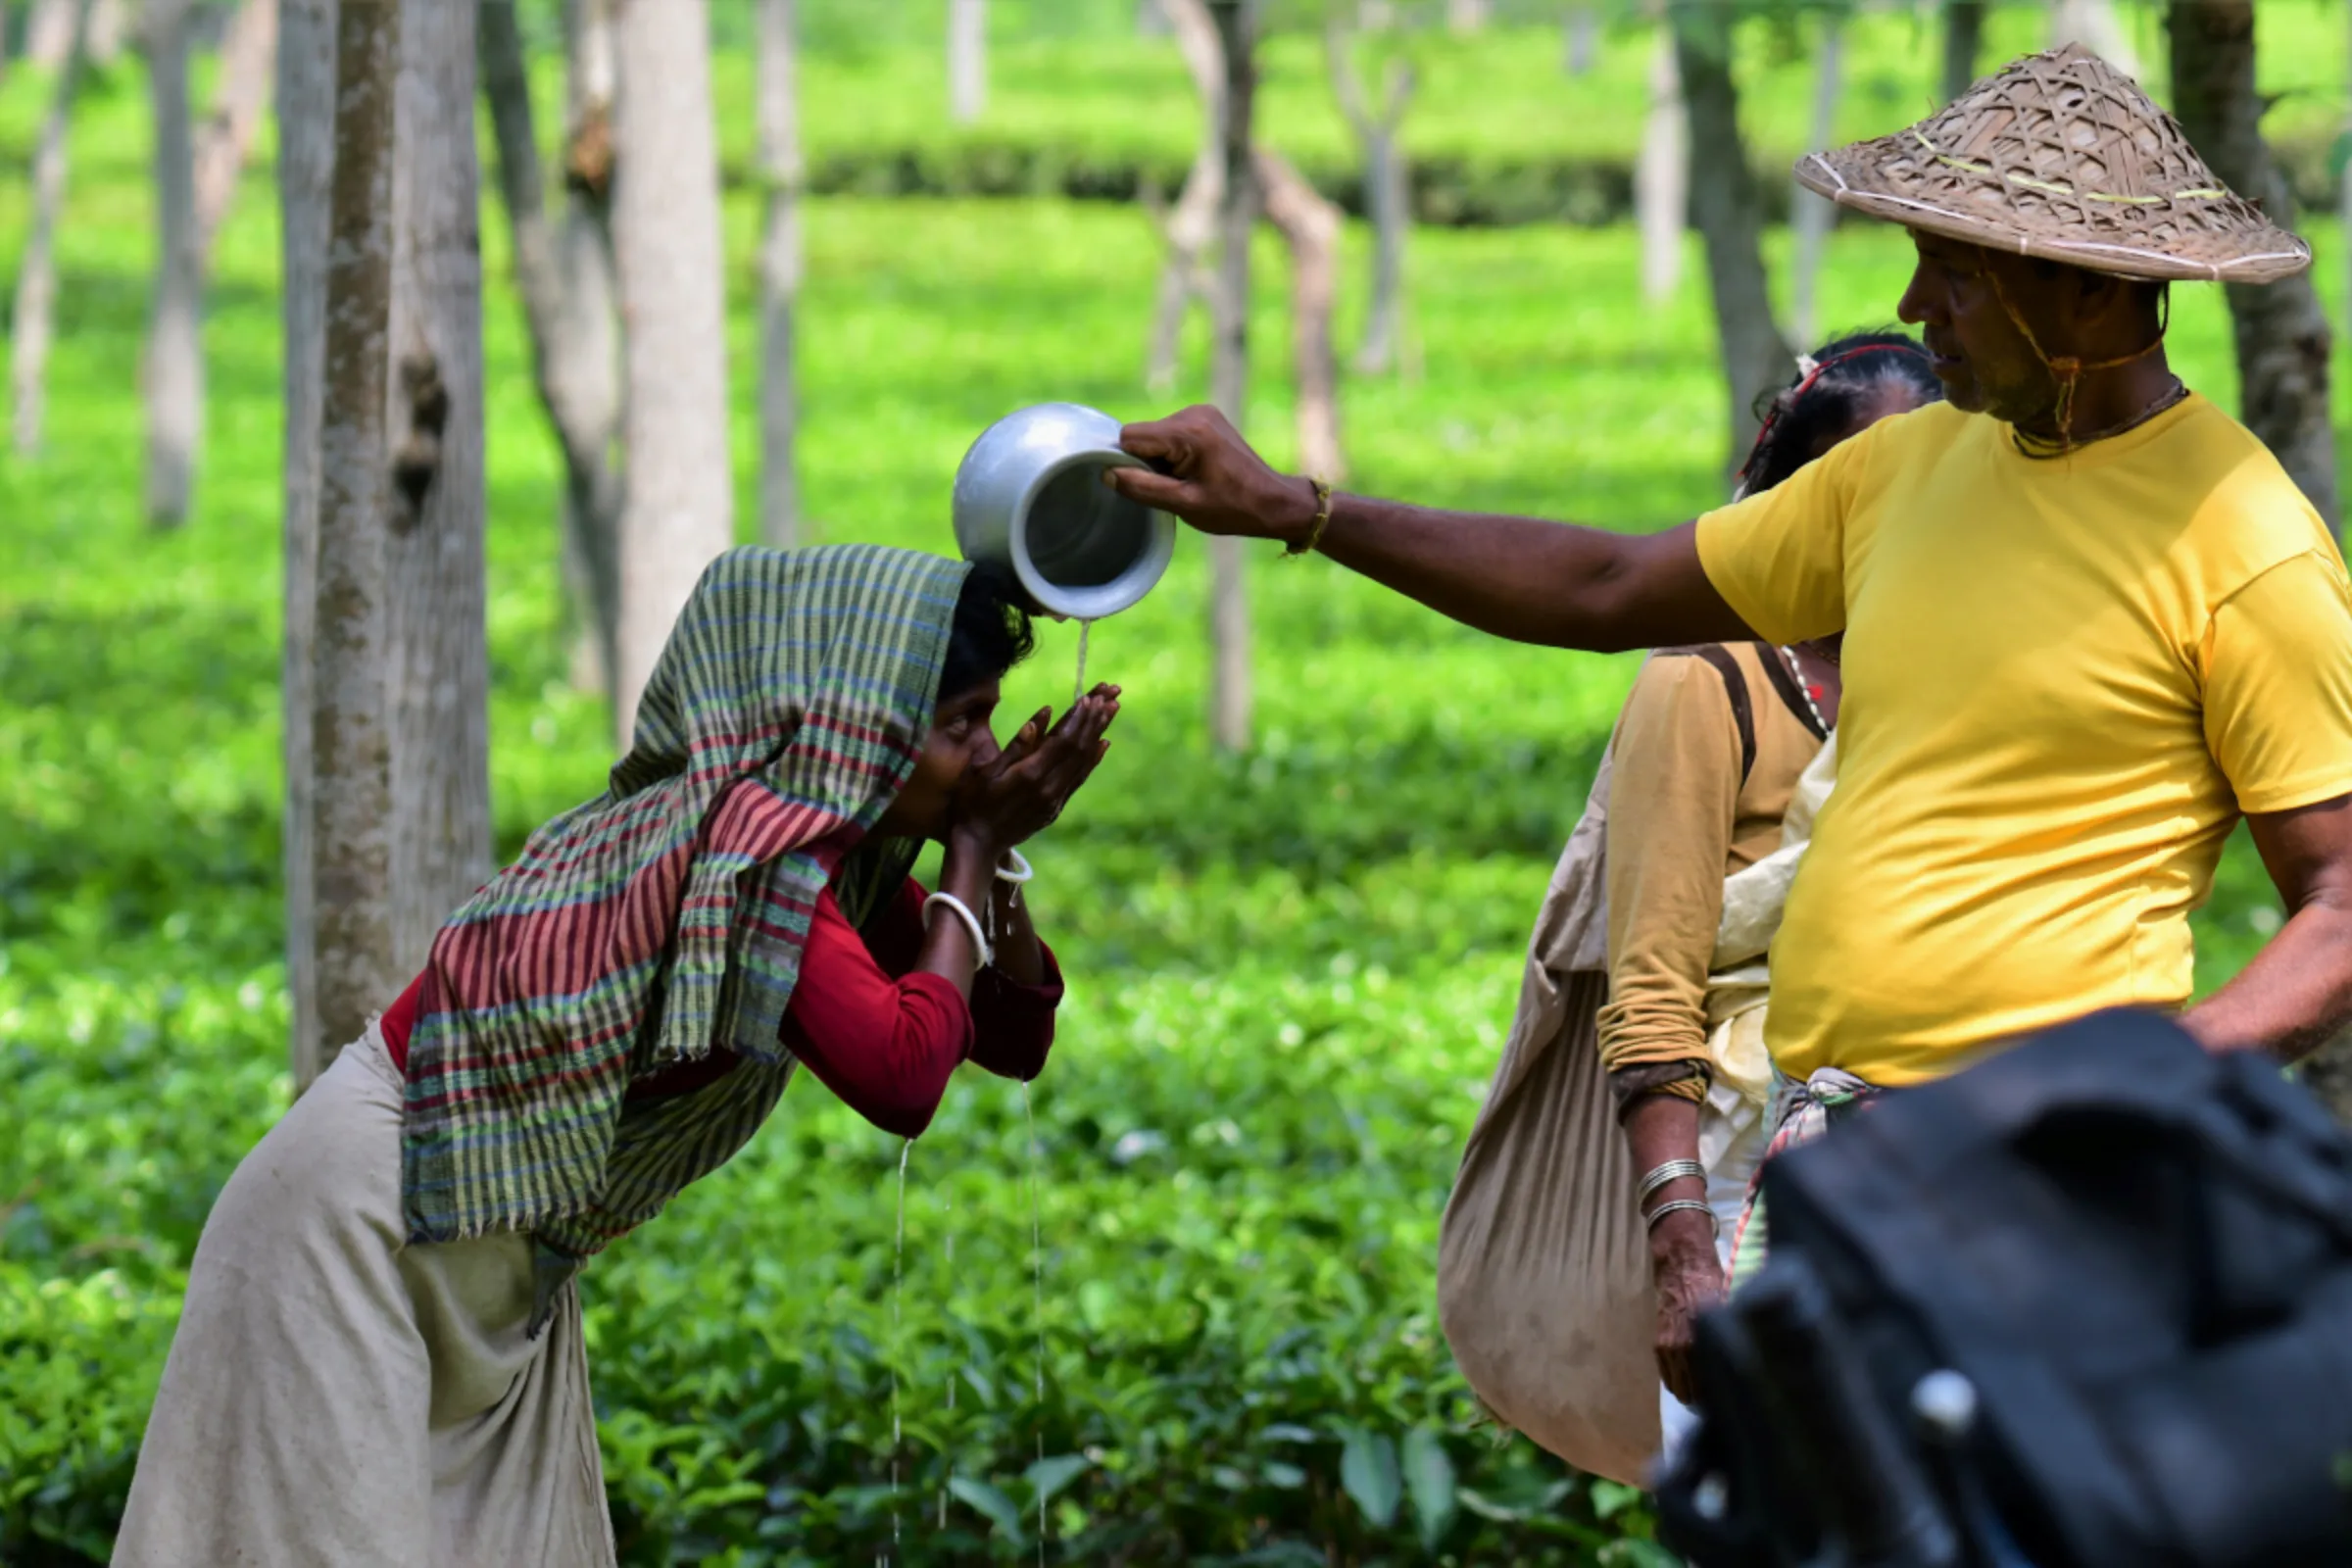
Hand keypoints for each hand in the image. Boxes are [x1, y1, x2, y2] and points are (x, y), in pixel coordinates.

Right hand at [950, 684, 1119, 853]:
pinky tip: (1102, 744)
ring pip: (1083, 762)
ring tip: (1112, 710)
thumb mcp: (985, 773)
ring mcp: (1054, 801)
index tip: (1090, 697)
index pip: (1062, 741)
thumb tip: (1040, 717)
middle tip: (1109, 696)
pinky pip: (1079, 779)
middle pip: (1079, 749)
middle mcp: (1049, 788)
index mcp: (1030, 775)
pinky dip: (1092, 760)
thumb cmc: (973, 804)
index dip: (1078, 718)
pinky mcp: (1055, 809)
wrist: (978, 845)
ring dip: (1098, 734)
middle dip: (1094, 720)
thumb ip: (1015, 746)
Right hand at [1104, 406, 1320, 543]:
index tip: (1151, 485)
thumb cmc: (1233, 508)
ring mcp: (1201, 412)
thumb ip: (1143, 488)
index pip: (1130, 437)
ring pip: (1154, 435)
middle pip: (1141, 435)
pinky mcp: (1204, 417)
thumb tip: (1107, 474)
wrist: (1273, 501)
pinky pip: (1169, 434)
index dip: (1130, 463)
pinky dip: (1172, 454)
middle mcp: (1193, 413)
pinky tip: (1194, 472)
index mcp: (1189, 431)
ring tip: (1188, 481)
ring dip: (1160, 461)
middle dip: (1147, 463)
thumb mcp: (1183, 505)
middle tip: (1176, 487)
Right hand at [1651, 1212, 1725, 1405]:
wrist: (1683, 1265)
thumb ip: (1738, 1340)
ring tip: (1707, 1397)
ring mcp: (1667, 1349)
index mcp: (1701, 1343)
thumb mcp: (1733, 1313)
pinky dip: (1678, 1383)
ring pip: (1679, 1389)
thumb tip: (1758, 1367)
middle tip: (1724, 1402)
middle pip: (1694, 1394)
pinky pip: (1667, 1377)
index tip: (1738, 1403)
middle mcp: (1682, 1350)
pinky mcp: (1658, 1344)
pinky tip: (1691, 1383)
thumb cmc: (1715, 1285)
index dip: (1725, 1398)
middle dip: (1708, 1401)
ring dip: (1692, 1395)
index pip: (1712, 1387)